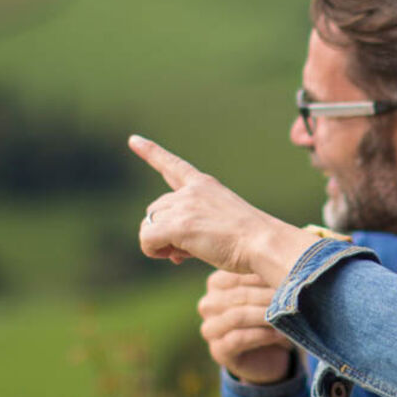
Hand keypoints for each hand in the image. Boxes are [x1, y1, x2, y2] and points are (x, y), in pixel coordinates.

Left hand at [131, 135, 316, 283]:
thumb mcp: (220, 223)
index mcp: (204, 185)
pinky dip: (153, 251)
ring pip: (148, 225)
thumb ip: (192, 228)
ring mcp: (184, 206)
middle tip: (185, 250)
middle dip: (163, 231)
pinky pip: (147, 239)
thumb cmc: (248, 240)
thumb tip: (169, 251)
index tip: (133, 140)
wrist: (263, 243)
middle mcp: (190, 191)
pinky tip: (174, 256)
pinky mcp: (178, 225)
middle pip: (155, 210)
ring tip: (184, 254)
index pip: (173, 166)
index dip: (151, 152)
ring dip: (159, 242)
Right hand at [200, 269, 296, 383]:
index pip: (238, 273)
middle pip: (239, 295)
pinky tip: (281, 334)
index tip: (290, 276)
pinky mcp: (218, 351)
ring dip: (266, 316)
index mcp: (217, 283)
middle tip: (294, 298)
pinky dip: (263, 335)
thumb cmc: (271, 315)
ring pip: (237, 317)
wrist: (271, 355)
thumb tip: (287, 266)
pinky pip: (238, 339)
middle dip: (269, 296)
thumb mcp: (270, 293)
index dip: (265, 275)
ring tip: (288, 316)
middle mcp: (209, 304)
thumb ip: (270, 278)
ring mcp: (210, 328)